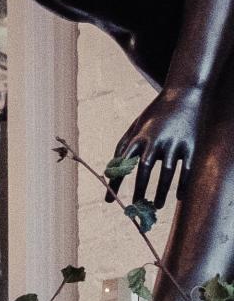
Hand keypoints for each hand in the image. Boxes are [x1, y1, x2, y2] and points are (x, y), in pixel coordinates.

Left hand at [114, 90, 202, 210]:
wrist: (184, 94)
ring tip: (157, 206)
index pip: (122, 164)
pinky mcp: (190, 145)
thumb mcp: (135, 126)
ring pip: (166, 173)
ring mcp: (174, 143)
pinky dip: (182, 184)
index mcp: (138, 137)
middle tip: (135, 206)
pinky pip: (186, 169)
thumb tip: (112, 169)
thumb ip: (123, 146)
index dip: (115, 183)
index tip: (109, 200)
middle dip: (139, 191)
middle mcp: (155, 141)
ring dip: (161, 192)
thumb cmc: (155, 113)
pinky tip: (179, 197)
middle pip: (144, 171)